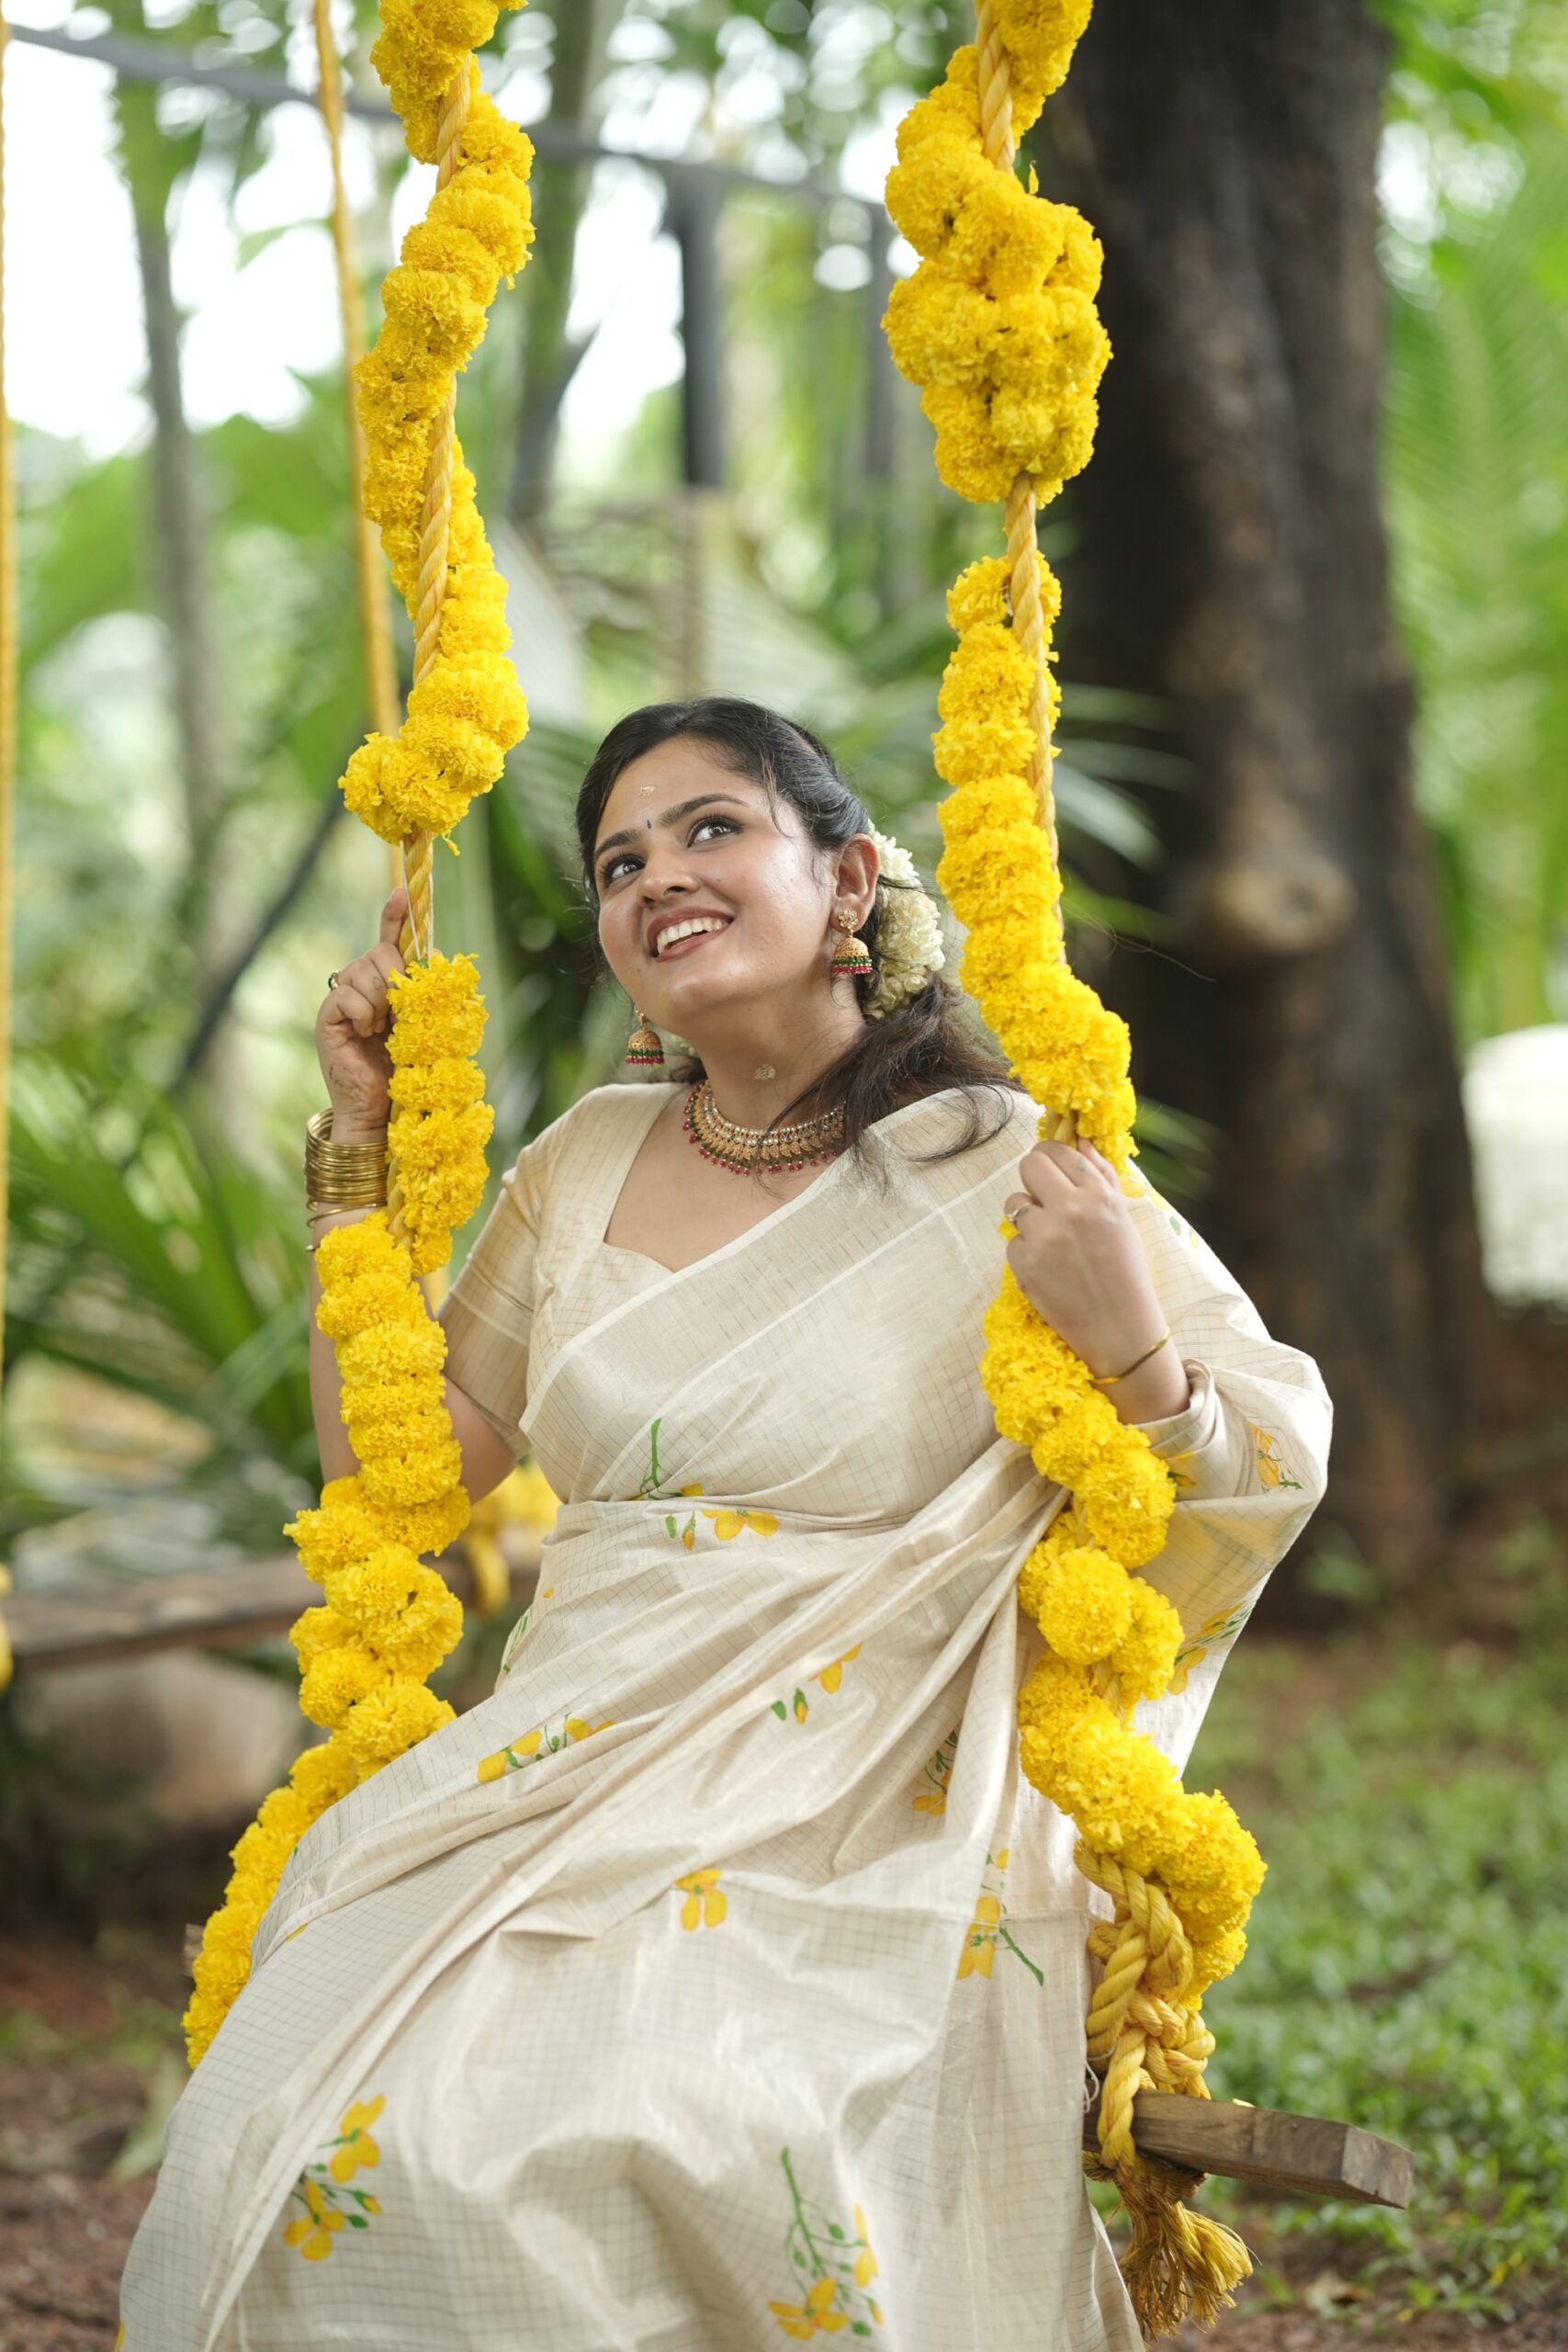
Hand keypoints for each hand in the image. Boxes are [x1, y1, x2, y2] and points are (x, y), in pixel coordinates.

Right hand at [313, 886, 407, 1135]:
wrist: (378, 1111)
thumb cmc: (403, 1073)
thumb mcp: (419, 1026)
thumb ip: (419, 995)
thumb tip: (430, 962)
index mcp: (383, 985)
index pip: (388, 942)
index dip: (394, 917)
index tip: (402, 894)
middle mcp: (358, 985)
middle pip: (379, 953)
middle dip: (395, 976)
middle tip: (399, 1011)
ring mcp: (340, 999)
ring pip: (364, 971)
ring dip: (382, 1002)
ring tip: (382, 1030)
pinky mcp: (327, 1016)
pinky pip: (348, 995)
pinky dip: (365, 1013)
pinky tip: (367, 1034)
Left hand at [1002, 1136, 1188, 1422]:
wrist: (1120, 1327)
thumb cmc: (1126, 1270)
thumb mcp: (1122, 1216)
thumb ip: (1100, 1175)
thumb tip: (1078, 1139)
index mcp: (1097, 1194)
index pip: (1056, 1151)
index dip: (1050, 1157)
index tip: (1051, 1170)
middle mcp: (1069, 1209)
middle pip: (1027, 1166)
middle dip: (1033, 1178)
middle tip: (1045, 1198)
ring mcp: (1044, 1237)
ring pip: (1014, 1203)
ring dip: (1027, 1216)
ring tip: (1050, 1239)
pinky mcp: (1025, 1264)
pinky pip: (1012, 1241)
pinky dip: (1026, 1252)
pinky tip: (1049, 1267)